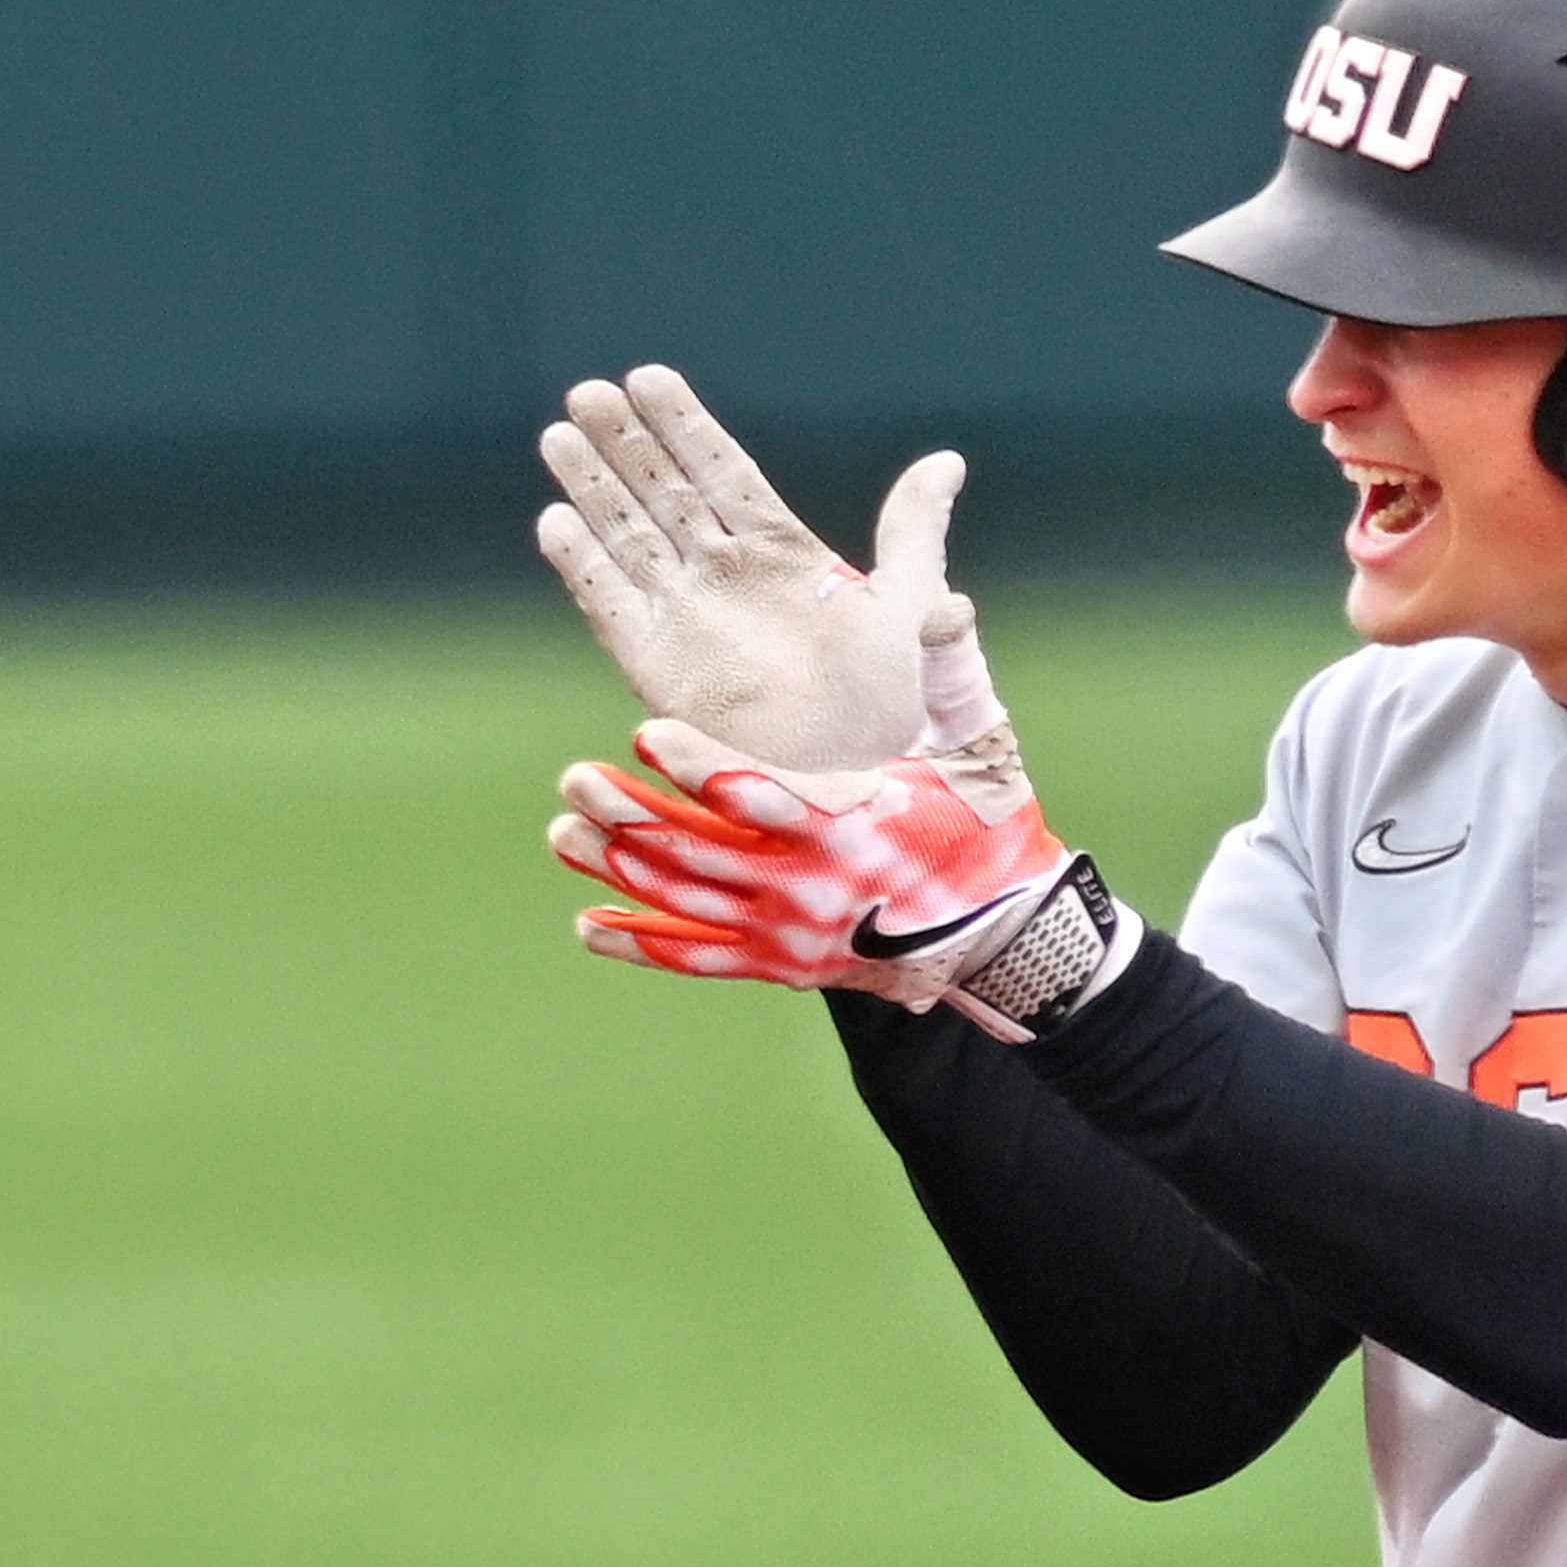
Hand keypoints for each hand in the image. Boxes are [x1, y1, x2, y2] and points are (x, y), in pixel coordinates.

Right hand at [536, 365, 965, 773]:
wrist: (877, 783)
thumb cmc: (908, 701)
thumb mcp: (913, 604)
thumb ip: (914, 531)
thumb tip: (947, 461)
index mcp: (785, 554)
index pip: (723, 473)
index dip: (684, 426)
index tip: (647, 377)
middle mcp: (729, 579)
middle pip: (664, 495)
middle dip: (625, 444)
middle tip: (586, 393)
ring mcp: (691, 621)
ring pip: (629, 540)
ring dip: (593, 491)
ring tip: (558, 437)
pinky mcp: (662, 670)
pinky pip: (612, 609)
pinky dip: (583, 568)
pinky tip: (556, 521)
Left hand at [549, 629, 1074, 1026]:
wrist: (1002, 931)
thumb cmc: (985, 822)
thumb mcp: (977, 741)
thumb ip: (948, 668)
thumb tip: (944, 601)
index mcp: (849, 820)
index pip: (759, 793)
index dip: (698, 764)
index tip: (643, 733)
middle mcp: (809, 884)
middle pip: (701, 851)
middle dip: (631, 814)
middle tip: (574, 779)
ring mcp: (790, 932)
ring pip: (686, 903)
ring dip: (620, 868)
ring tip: (564, 831)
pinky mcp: (782, 965)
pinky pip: (699, 958)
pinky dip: (641, 945)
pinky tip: (588, 925)